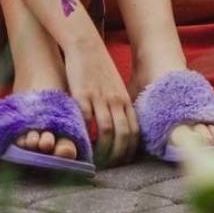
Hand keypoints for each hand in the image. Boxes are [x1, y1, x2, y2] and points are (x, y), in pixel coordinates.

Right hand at [62, 37, 138, 164]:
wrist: (86, 46)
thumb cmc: (99, 69)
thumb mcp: (114, 88)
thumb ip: (116, 106)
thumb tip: (116, 127)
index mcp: (124, 100)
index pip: (134, 131)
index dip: (129, 150)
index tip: (122, 161)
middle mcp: (115, 100)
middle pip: (122, 134)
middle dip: (116, 155)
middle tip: (108, 166)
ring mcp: (99, 98)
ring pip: (106, 130)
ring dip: (100, 149)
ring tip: (94, 160)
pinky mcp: (82, 95)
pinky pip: (86, 119)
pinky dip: (84, 134)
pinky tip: (80, 143)